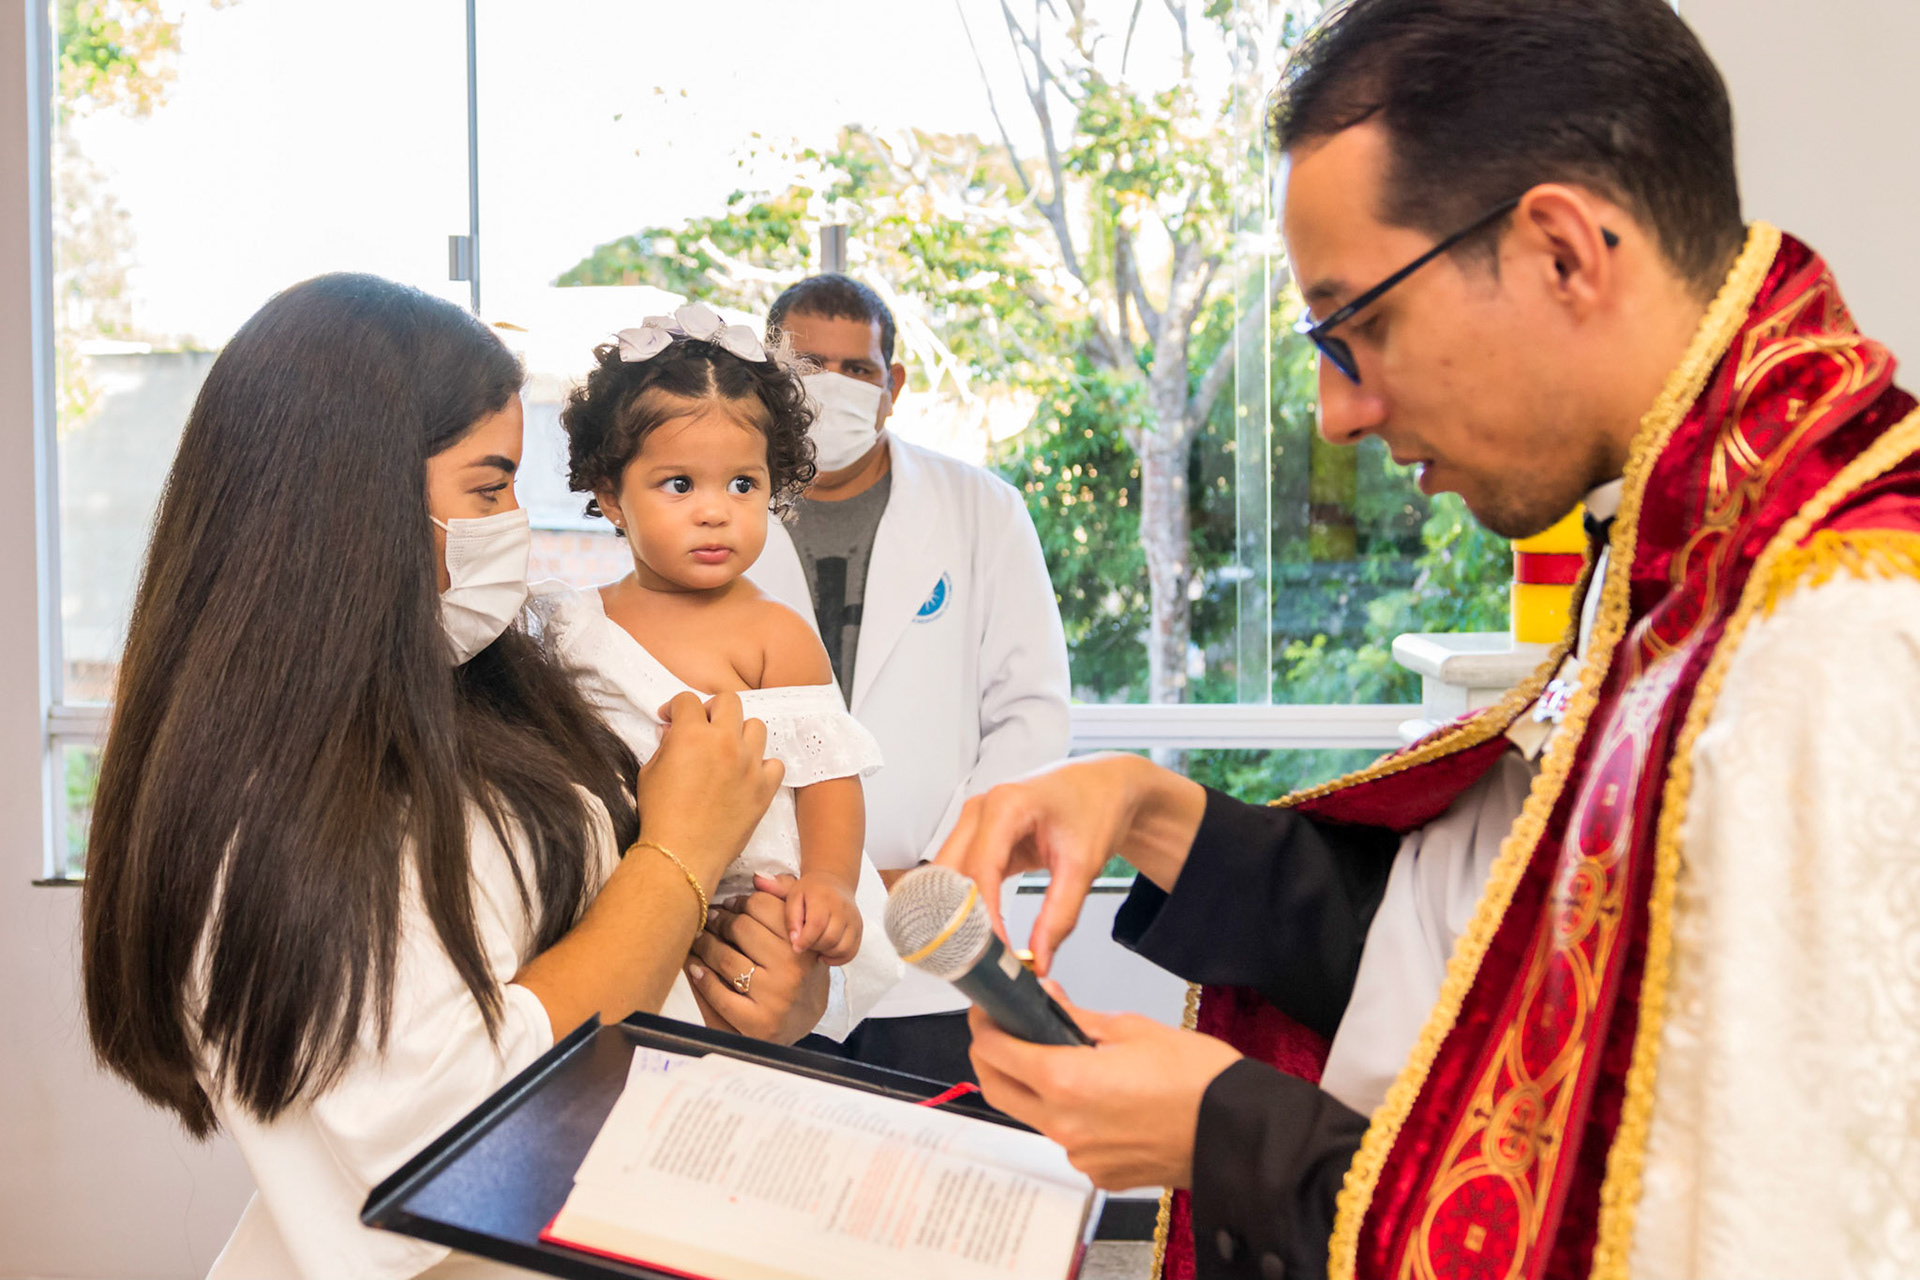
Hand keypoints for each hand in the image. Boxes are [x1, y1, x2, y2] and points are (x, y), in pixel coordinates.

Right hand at [637, 691, 783, 886]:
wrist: (680, 854)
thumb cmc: (661, 816)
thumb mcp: (650, 772)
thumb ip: (666, 745)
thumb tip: (673, 732)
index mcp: (692, 734)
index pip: (688, 700)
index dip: (676, 707)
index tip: (672, 718)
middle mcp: (724, 743)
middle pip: (729, 701)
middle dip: (712, 709)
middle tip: (703, 726)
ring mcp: (749, 764)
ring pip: (756, 726)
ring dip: (740, 733)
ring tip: (728, 750)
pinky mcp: (764, 788)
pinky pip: (775, 763)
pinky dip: (762, 766)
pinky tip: (747, 774)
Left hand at [684, 874, 829, 1043]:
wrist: (803, 1023)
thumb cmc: (798, 972)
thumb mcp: (802, 937)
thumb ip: (785, 902)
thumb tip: (757, 878)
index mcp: (803, 941)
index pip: (762, 906)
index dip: (740, 902)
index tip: (728, 904)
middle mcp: (792, 967)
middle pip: (741, 928)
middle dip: (719, 921)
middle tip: (709, 919)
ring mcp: (774, 997)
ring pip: (726, 958)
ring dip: (705, 945)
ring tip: (698, 939)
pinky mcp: (757, 1023)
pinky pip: (719, 994)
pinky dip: (703, 978)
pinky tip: (695, 968)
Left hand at [786, 871, 862, 963]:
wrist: (834, 882)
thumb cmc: (810, 892)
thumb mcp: (793, 896)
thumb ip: (791, 918)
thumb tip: (795, 940)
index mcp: (824, 898)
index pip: (817, 924)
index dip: (805, 940)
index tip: (796, 947)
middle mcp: (843, 908)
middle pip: (830, 938)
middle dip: (814, 947)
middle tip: (805, 943)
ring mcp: (854, 919)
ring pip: (842, 948)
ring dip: (826, 953)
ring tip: (815, 946)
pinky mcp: (859, 929)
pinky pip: (851, 952)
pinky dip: (838, 958)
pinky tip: (825, 954)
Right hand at [934, 754, 1204, 973]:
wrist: (1105, 786)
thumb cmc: (1096, 808)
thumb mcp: (1084, 866)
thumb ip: (1060, 916)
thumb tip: (1038, 958)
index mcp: (1006, 805)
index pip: (980, 871)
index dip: (981, 917)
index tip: (993, 954)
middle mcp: (981, 808)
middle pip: (951, 873)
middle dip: (958, 918)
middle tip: (976, 961)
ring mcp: (976, 821)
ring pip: (948, 876)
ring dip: (957, 913)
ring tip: (977, 951)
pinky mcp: (979, 837)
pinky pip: (961, 875)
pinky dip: (966, 905)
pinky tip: (979, 933)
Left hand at [967, 984, 1240, 1189]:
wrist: (1238, 1132)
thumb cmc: (1196, 1077)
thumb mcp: (1131, 1029)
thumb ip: (1076, 1017)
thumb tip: (1046, 998)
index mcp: (1065, 1080)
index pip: (994, 1051)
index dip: (986, 1025)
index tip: (990, 1011)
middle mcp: (1063, 1124)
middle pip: (999, 1089)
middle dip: (993, 1058)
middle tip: (1007, 1032)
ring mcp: (1079, 1155)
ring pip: (1034, 1116)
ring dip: (1034, 1088)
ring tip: (1066, 1060)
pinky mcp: (1098, 1172)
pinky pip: (1068, 1139)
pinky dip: (1071, 1115)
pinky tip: (1102, 1097)